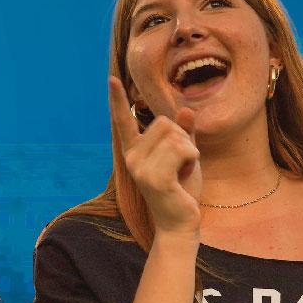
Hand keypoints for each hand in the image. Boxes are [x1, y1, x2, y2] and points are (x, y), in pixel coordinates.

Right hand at [109, 76, 200, 236]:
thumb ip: (184, 133)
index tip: (111, 79)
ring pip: (176, 136)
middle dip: (182, 139)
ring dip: (189, 153)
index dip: (117, 100)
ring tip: (182, 173)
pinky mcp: (154, 178)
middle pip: (164, 123)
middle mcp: (132, 157)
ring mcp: (140, 168)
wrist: (180, 223)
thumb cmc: (181, 191)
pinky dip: (191, 160)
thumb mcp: (185, 157)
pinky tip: (184, 177)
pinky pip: (182, 150)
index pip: (123, 121)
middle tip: (180, 165)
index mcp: (135, 151)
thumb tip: (185, 109)